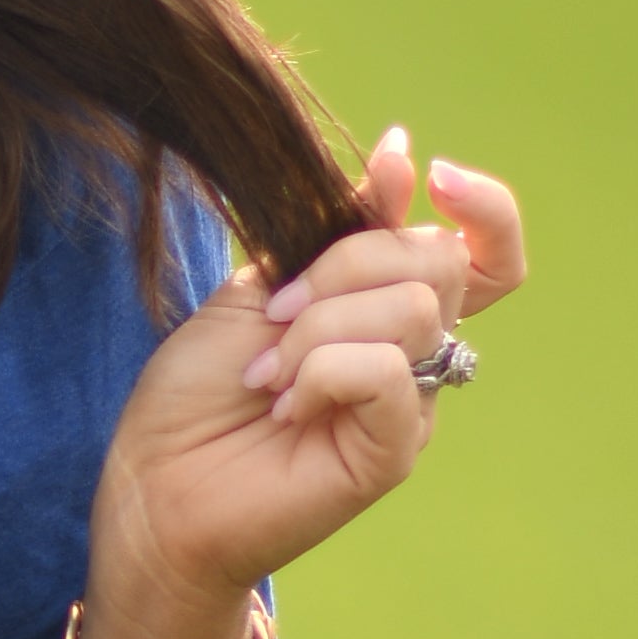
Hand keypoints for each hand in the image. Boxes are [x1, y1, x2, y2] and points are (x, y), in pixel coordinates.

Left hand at [86, 125, 526, 638]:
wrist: (153, 487)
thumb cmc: (196, 394)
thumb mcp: (259, 287)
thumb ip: (332, 234)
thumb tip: (399, 152)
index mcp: (386, 310)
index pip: (483, 253)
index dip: (484, 207)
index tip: (430, 171)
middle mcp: (412, 355)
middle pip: (440, 262)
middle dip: (348, 263)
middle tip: (276, 312)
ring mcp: (409, 403)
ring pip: (415, 309)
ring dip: (320, 325)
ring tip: (267, 373)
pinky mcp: (393, 451)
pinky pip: (387, 372)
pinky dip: (325, 370)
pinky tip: (284, 404)